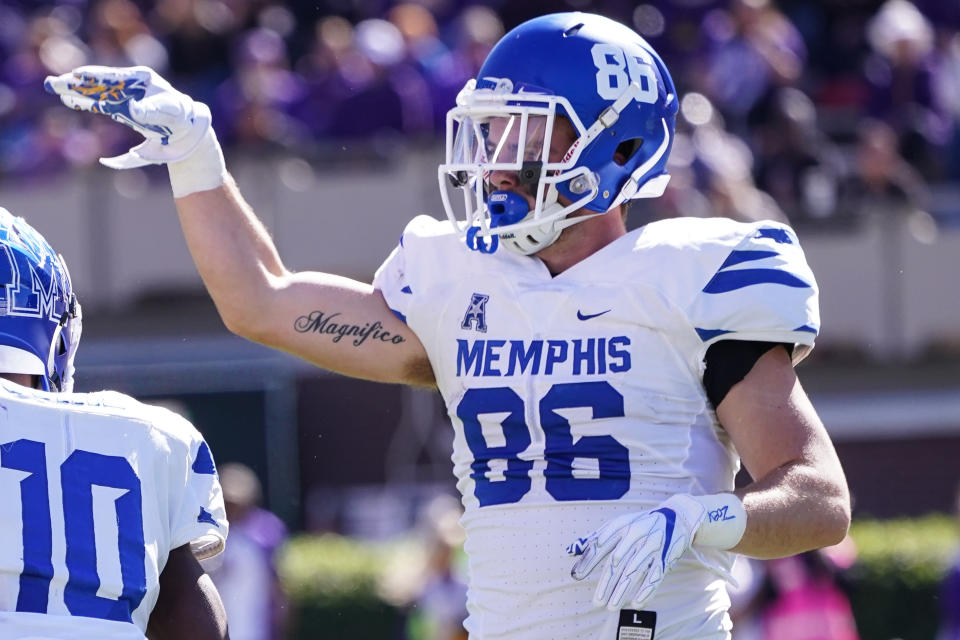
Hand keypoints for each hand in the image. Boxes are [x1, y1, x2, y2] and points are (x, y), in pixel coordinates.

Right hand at [44, 65, 210, 168]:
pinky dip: (88, 102)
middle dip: (78, 83)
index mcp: (142, 81)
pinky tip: (73, 101)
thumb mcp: (171, 113)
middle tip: (55, 83)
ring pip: (98, 92)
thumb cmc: (181, 119)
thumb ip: (154, 110)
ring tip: (58, 90)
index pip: (112, 77)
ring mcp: (127, 96)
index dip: (94, 78)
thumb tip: (135, 108)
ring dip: (78, 92)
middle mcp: (132, 85)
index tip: (76, 77)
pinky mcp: (125, 108)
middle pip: (100, 83)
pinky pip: (103, 103)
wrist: (187, 131)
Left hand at [567, 494, 706, 609]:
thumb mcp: (616, 525)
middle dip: (606, 583)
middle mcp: (635, 535)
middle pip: (616, 562)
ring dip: (622, 590)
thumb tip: (569, 550)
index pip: (601, 545)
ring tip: (611, 606)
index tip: (576, 576)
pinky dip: (647, 590)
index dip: (588, 561)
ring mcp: (651, 546)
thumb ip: (593, 538)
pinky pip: (655, 575)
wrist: (676, 517)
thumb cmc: (639, 523)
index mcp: (620, 526)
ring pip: (634, 571)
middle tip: (596, 602)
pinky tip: (636, 603)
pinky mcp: (665, 556)